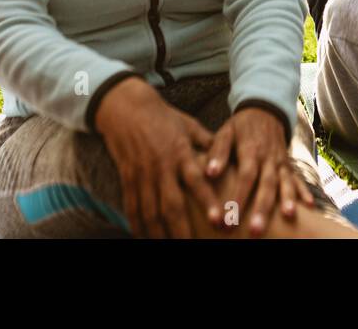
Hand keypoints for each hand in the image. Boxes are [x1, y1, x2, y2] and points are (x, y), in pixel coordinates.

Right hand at [96, 77, 218, 238]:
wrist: (126, 108)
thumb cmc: (164, 117)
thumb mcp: (190, 126)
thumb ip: (209, 144)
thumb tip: (231, 156)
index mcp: (180, 152)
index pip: (196, 181)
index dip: (207, 201)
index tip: (219, 220)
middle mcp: (161, 167)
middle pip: (171, 205)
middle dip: (182, 229)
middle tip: (192, 246)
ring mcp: (142, 175)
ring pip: (150, 211)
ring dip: (160, 234)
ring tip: (170, 248)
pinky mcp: (127, 179)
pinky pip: (132, 207)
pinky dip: (137, 225)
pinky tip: (144, 238)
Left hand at [205, 107, 310, 236]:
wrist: (265, 110)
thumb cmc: (241, 126)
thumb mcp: (226, 132)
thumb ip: (218, 152)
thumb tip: (209, 173)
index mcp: (251, 150)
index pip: (245, 177)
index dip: (238, 198)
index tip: (228, 219)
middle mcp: (268, 158)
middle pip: (266, 184)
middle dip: (262, 208)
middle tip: (256, 230)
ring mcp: (281, 162)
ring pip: (285, 182)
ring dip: (288, 199)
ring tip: (288, 215)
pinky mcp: (289, 165)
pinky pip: (298, 178)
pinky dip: (304, 191)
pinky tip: (310, 206)